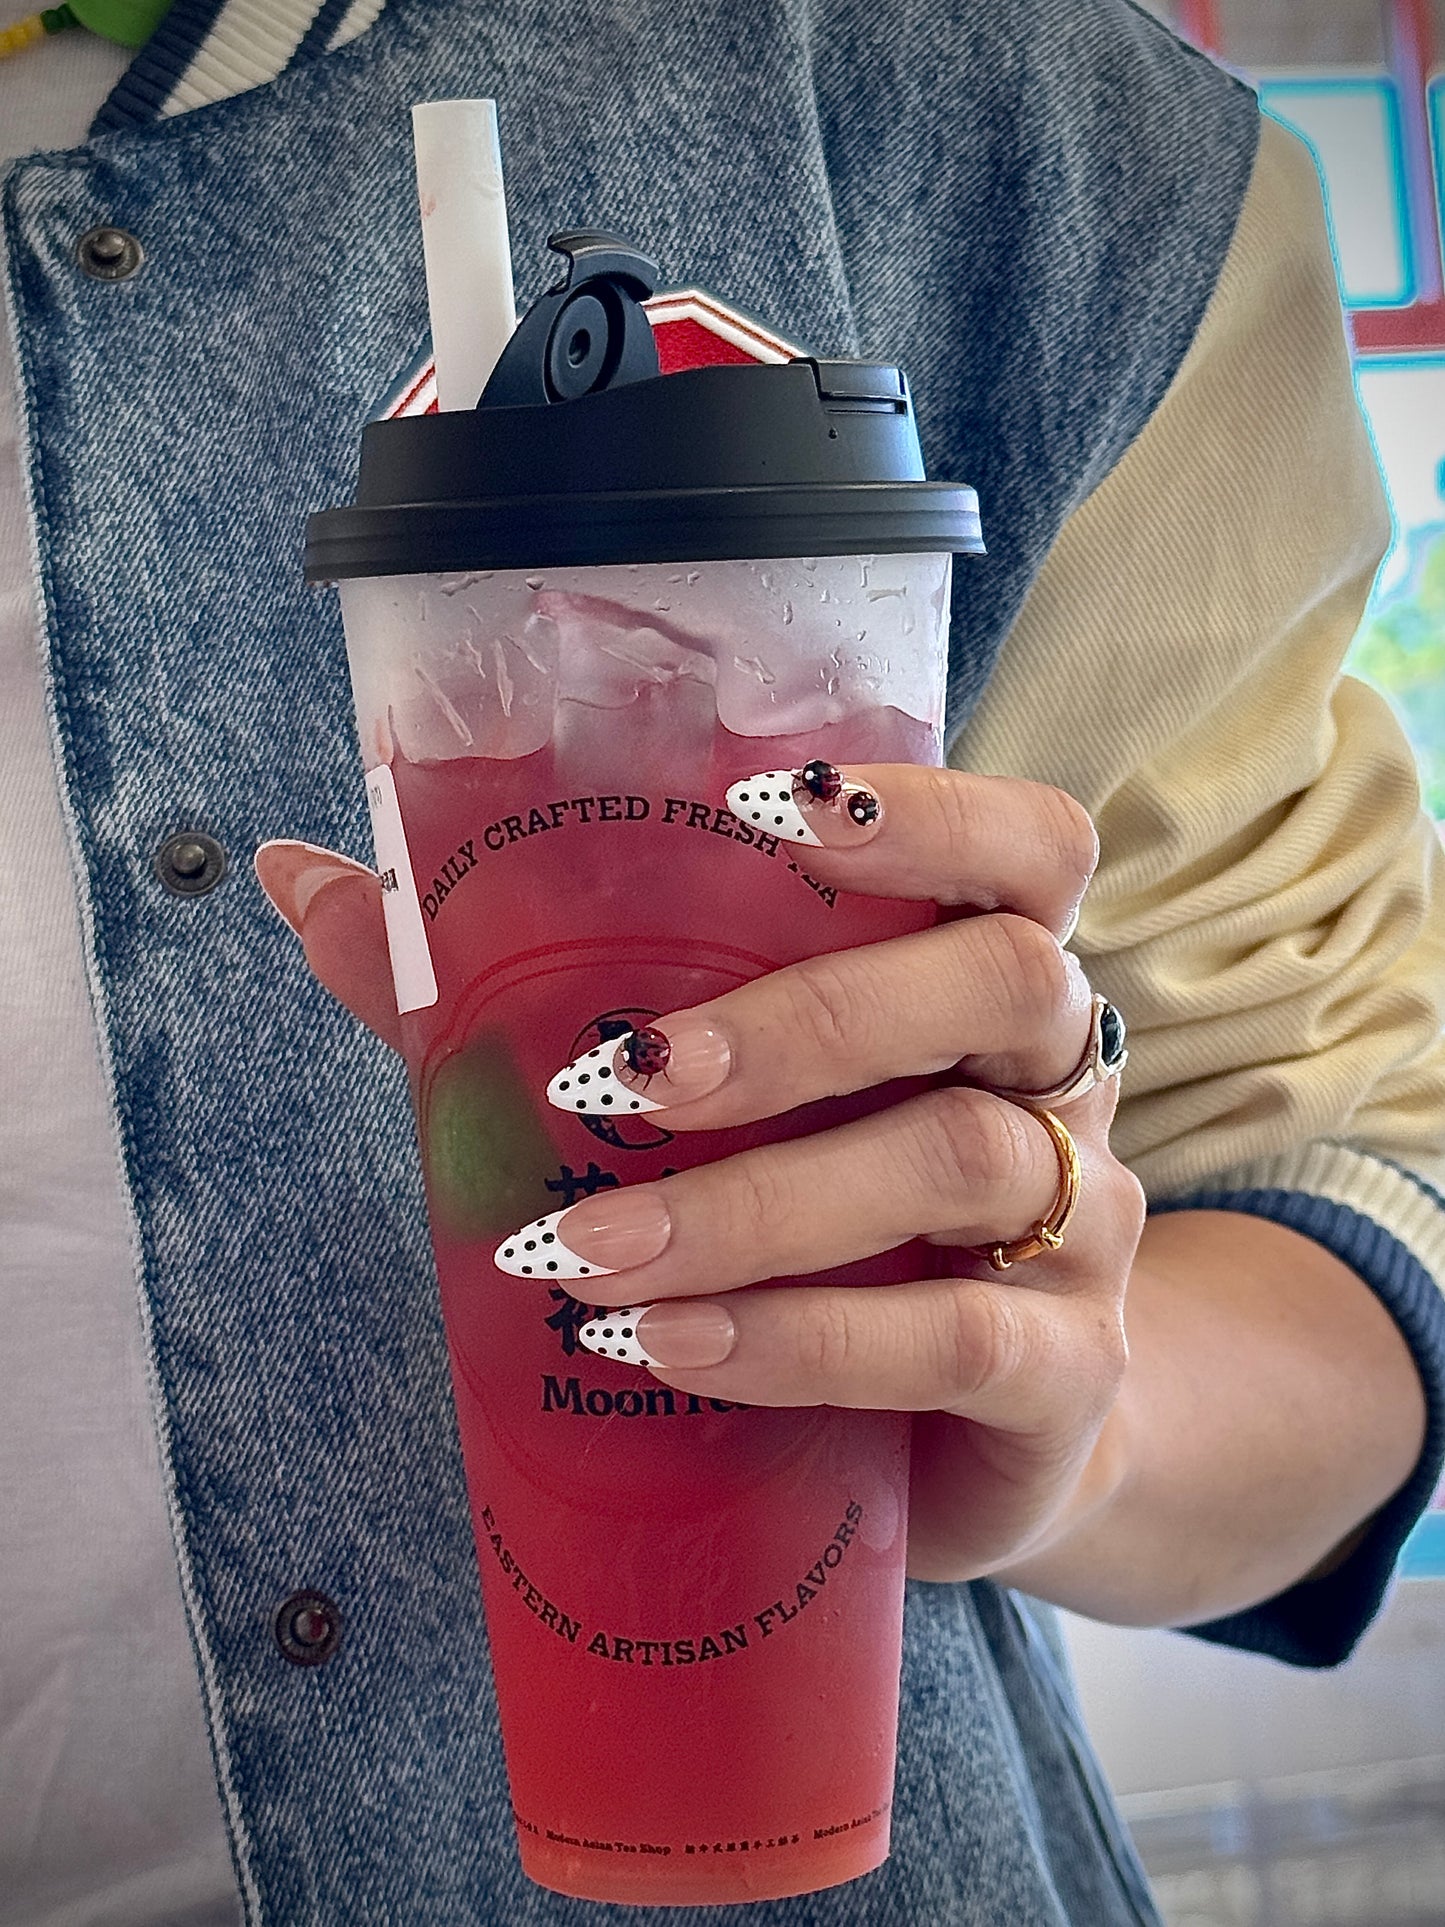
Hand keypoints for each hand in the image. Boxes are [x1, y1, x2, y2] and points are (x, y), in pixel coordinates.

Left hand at [255, 767, 1145, 1582]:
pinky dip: (808, 1337)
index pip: (1025, 849)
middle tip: (631, 1070)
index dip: (923, 813)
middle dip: (810, 1015)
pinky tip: (678, 1348)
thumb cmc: (818, 1230)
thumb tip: (305, 876)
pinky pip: (964, 1337)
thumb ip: (509, 990)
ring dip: (761, 1203)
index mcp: (980, 984)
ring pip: (962, 1160)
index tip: (763, 809)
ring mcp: (1083, 1226)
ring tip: (593, 1254)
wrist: (967, 1444)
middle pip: (1002, 980)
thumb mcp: (688, 1103)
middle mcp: (1058, 1079)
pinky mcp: (1068, 1372)